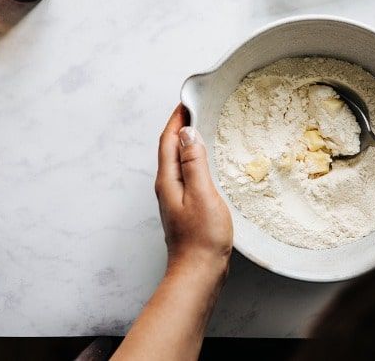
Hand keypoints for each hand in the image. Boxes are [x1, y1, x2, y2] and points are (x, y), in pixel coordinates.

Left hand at [112, 105, 232, 360]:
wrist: (198, 272)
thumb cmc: (202, 238)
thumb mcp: (202, 194)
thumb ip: (194, 163)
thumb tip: (188, 132)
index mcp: (168, 180)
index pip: (168, 140)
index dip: (176, 119)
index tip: (187, 100)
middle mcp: (167, 187)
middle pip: (169, 149)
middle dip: (180, 127)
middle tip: (197, 109)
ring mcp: (175, 199)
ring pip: (178, 162)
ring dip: (187, 143)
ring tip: (203, 129)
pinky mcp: (185, 208)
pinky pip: (187, 175)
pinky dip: (194, 161)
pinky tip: (207, 163)